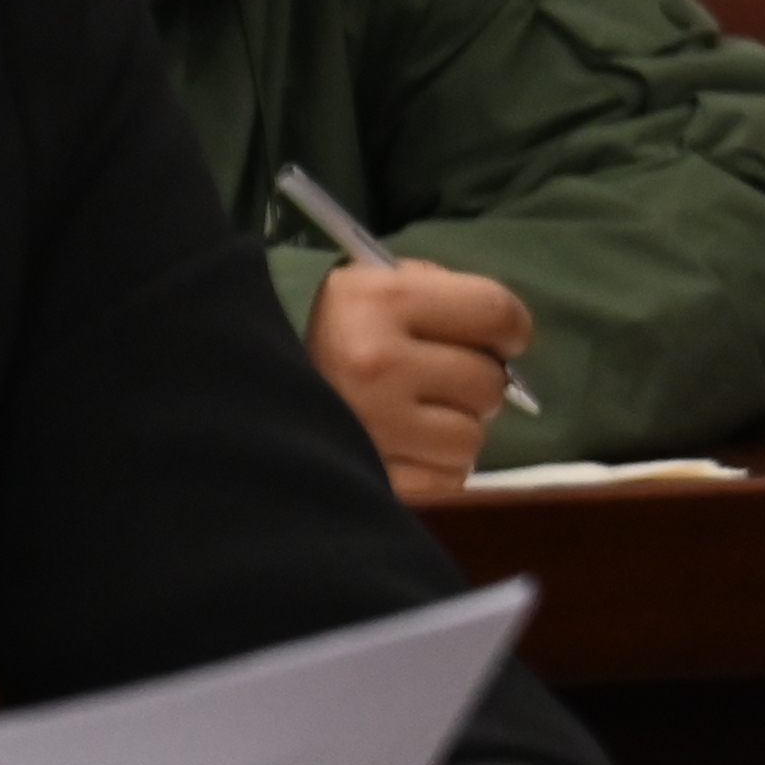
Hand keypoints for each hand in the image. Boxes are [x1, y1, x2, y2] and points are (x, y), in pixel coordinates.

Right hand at [306, 256, 531, 503]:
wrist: (253, 387)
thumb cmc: (334, 332)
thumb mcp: (375, 285)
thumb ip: (443, 296)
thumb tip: (506, 338)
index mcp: (380, 299)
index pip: (495, 311)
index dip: (511, 327)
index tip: (502, 338)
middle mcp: (379, 362)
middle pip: (489, 382)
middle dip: (475, 381)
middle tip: (441, 379)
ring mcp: (377, 428)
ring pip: (472, 438)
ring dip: (456, 428)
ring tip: (418, 416)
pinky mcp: (378, 479)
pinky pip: (449, 479)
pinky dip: (437, 466)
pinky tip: (406, 447)